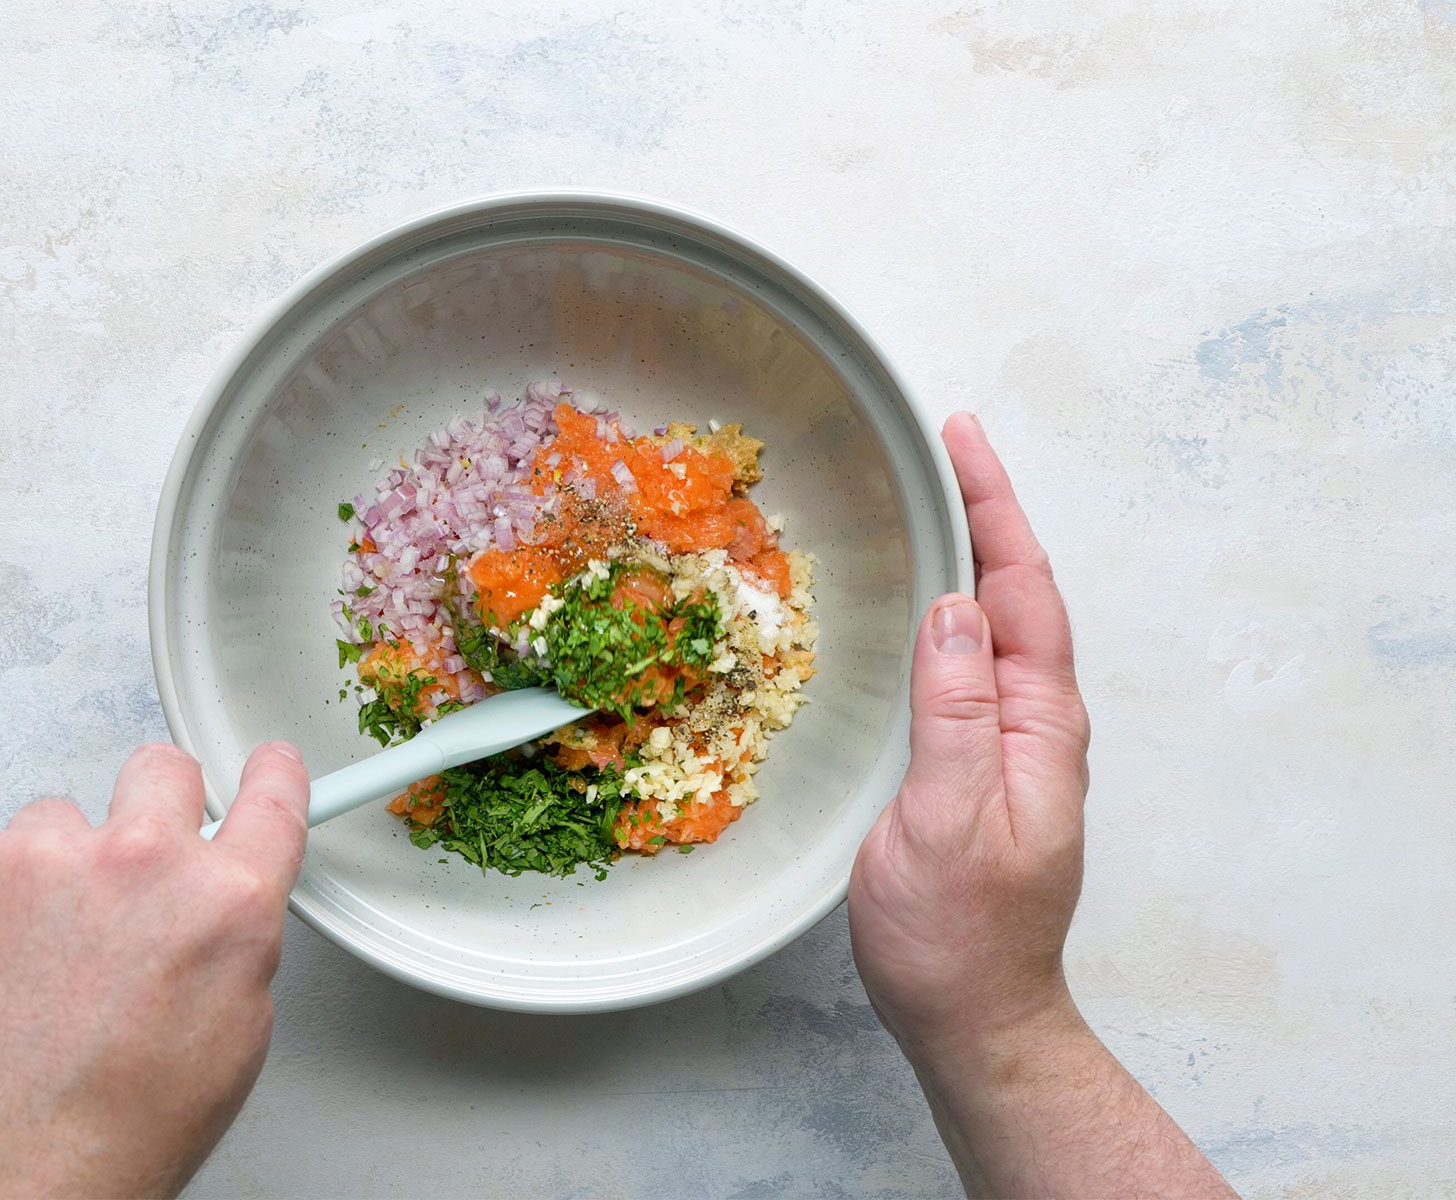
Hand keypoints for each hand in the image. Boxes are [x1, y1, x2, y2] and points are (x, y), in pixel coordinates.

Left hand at [0, 741, 308, 1198]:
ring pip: (54, 820)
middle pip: (159, 770)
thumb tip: (213, 916)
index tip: (267, 765)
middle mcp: (139, 863)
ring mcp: (41, 857)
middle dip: (150, 808)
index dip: (271, 777)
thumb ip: (229, 948)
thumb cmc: (103, 1137)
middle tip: (125, 869)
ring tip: (31, 959)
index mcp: (223, 905)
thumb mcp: (226, 1045)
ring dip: (50, 870)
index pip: (271, 799)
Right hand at [849, 413, 1088, 1054]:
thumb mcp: (950, 819)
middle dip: (984, 510)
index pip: (1021, 589)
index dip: (993, 508)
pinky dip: (946, 612)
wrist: (971, 1013)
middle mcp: (1033, 723)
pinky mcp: (976, 765)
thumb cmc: (958, 933)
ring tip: (933, 498)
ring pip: (993, 626)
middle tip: (942, 445)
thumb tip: (954, 606)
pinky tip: (920, 604)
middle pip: (1015, 593)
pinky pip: (967, 665)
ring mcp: (1008, 744)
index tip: (961, 439)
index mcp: (1037, 724)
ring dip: (969, 554)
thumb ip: (957, 712)